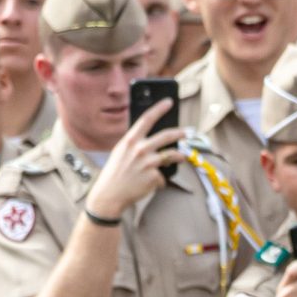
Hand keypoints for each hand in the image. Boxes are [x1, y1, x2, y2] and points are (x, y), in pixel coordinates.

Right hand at [83, 95, 181, 219]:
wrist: (109, 195)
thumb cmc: (115, 173)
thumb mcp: (121, 152)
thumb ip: (135, 144)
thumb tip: (154, 139)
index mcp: (129, 140)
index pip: (147, 119)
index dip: (159, 109)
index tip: (169, 102)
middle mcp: (140, 149)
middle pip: (166, 136)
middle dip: (179, 133)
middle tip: (187, 132)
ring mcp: (148, 163)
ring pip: (172, 155)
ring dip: (180, 156)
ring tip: (183, 156)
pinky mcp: (154, 177)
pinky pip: (162, 176)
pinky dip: (158, 180)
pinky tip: (149, 184)